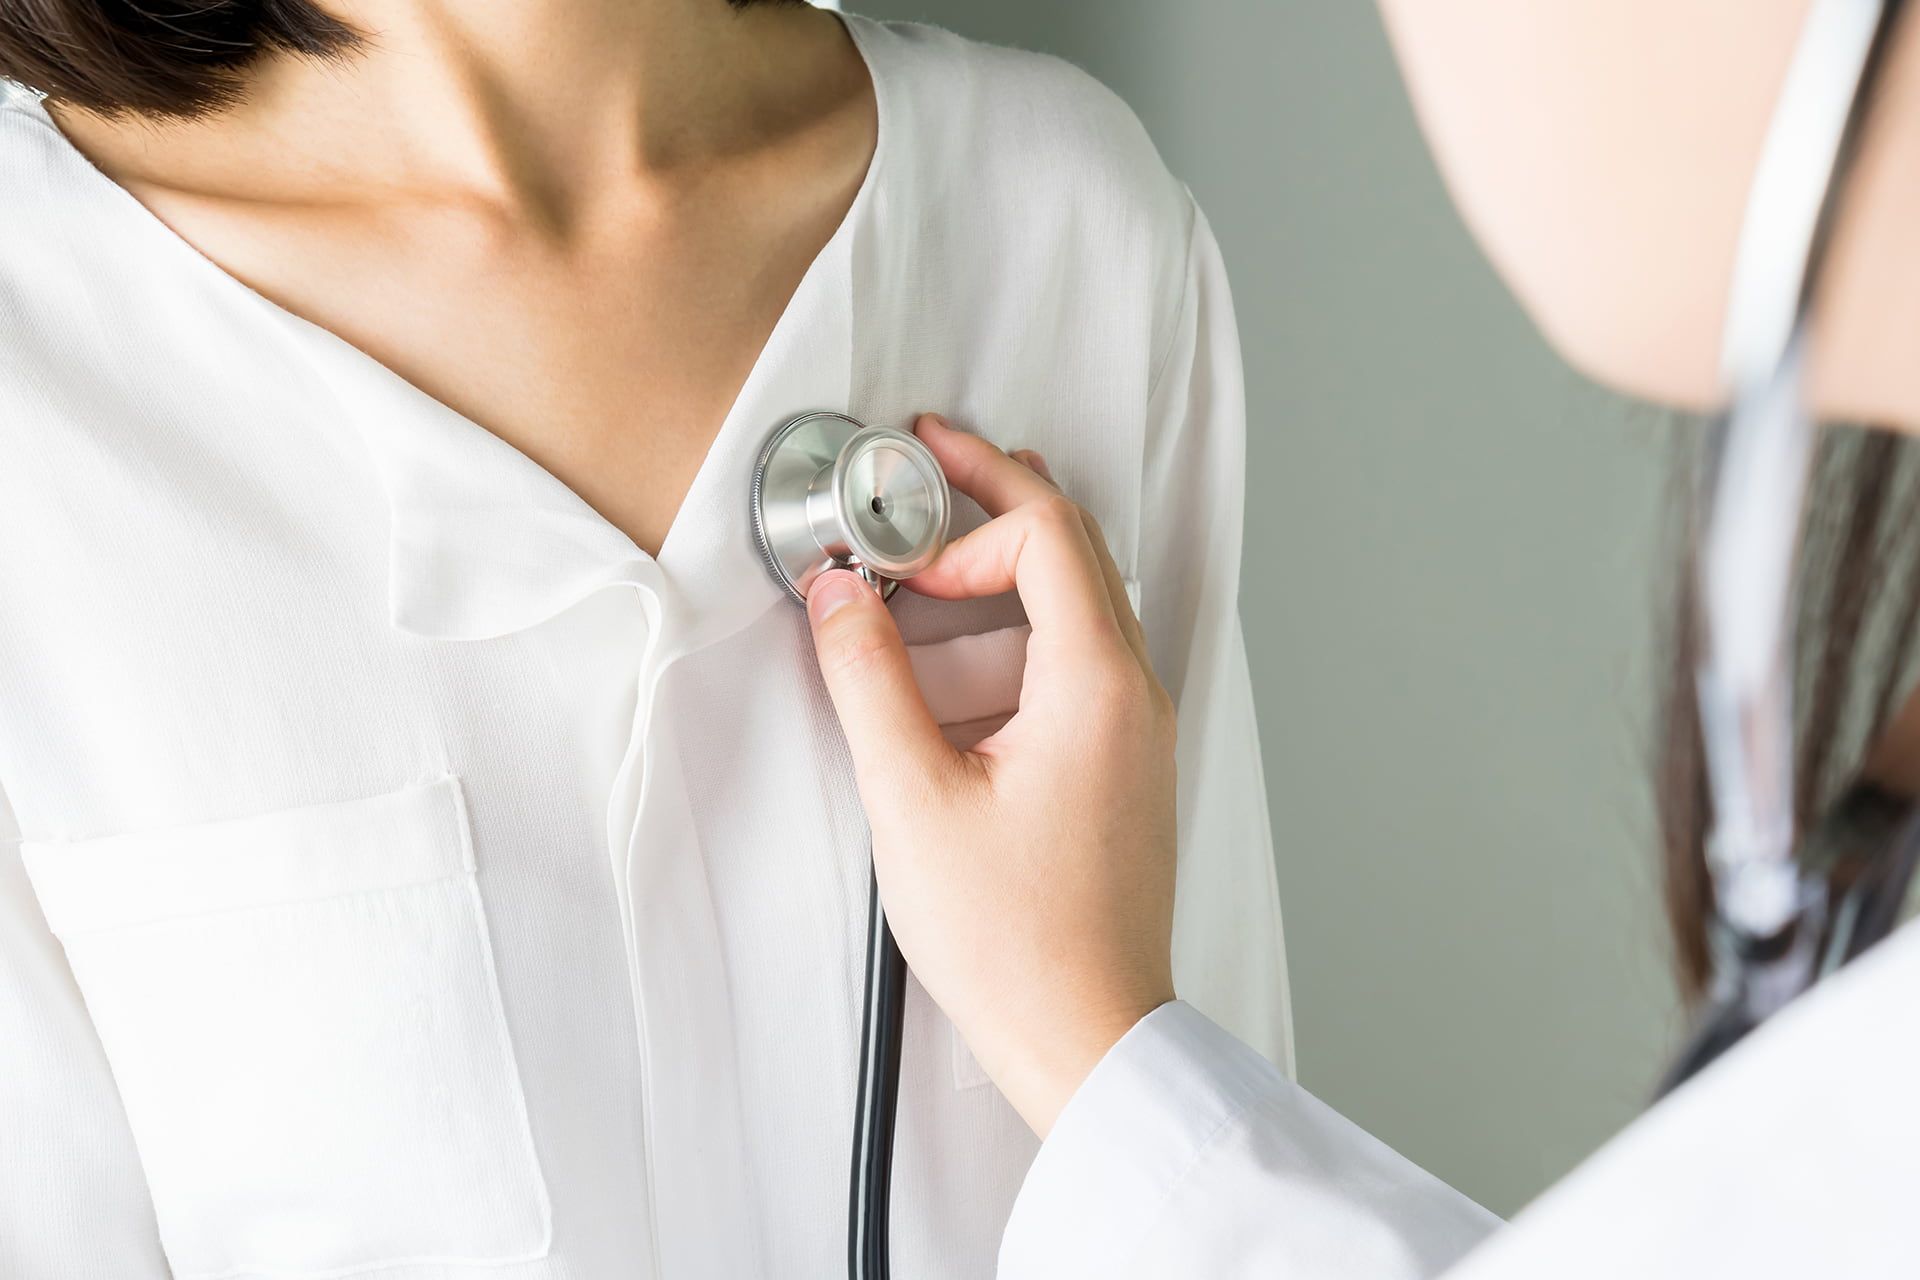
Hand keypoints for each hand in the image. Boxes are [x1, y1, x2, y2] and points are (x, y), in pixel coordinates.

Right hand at [805, 413, 1177, 1135]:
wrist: (1087, 1034)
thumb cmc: (1017, 940)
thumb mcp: (912, 799)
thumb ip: (867, 679)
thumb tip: (838, 594)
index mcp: (1097, 685)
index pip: (1046, 533)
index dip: (972, 500)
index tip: (908, 502)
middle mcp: (1134, 695)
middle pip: (1076, 549)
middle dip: (997, 499)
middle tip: (930, 470)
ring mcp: (1137, 733)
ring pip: (1082, 602)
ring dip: (1010, 563)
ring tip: (939, 553)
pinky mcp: (1121, 767)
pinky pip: (1080, 660)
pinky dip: (1021, 628)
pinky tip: (963, 661)